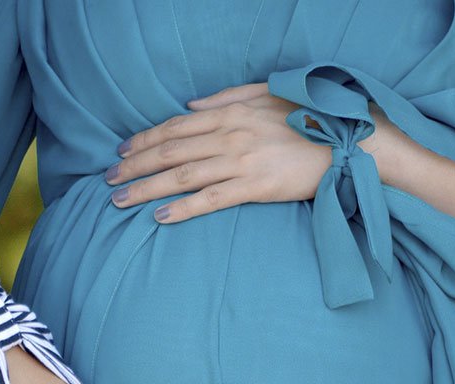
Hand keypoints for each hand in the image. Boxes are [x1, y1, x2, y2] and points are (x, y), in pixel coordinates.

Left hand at [104, 83, 334, 223]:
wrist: (347, 142)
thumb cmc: (307, 118)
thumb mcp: (265, 95)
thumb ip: (225, 99)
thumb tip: (189, 106)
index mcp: (230, 113)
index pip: (174, 127)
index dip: (144, 139)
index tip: (122, 151)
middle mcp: (229, 135)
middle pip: (169, 151)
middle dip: (134, 165)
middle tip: (108, 179)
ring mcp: (241, 161)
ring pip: (182, 176)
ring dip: (146, 188)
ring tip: (120, 201)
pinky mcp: (256, 187)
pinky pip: (211, 199)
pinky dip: (182, 208)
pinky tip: (159, 217)